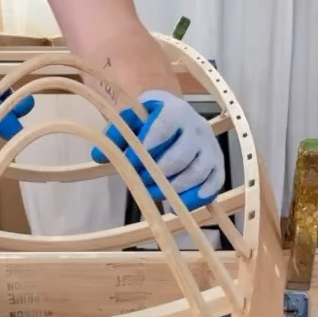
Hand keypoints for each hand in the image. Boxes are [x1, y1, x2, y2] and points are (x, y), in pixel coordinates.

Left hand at [91, 89, 224, 209]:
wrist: (176, 114)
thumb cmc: (149, 120)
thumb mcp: (132, 120)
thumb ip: (116, 135)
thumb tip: (99, 156)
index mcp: (175, 111)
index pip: (163, 129)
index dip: (146, 147)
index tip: (129, 162)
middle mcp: (198, 127)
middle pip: (181, 155)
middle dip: (159, 173)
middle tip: (141, 183)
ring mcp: (210, 146)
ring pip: (198, 171)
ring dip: (175, 188)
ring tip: (155, 194)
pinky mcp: (218, 163)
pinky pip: (215, 182)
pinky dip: (199, 196)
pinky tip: (180, 205)